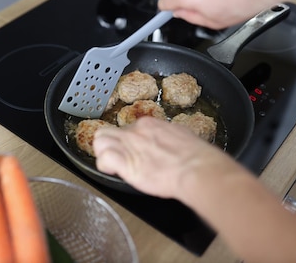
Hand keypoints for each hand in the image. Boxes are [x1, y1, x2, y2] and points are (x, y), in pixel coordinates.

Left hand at [93, 117, 234, 198]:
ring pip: (99, 141)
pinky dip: (104, 165)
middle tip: (116, 157)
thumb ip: (168, 135)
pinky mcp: (125, 163)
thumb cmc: (195, 155)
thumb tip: (169, 139)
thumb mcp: (182, 134)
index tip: (132, 151)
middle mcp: (135, 132)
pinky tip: (112, 170)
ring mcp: (128, 146)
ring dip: (102, 152)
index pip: (126, 129)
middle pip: (107, 131)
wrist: (196, 168)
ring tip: (111, 164)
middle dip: (108, 144)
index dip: (126, 142)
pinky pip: (103, 158)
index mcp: (148, 125)